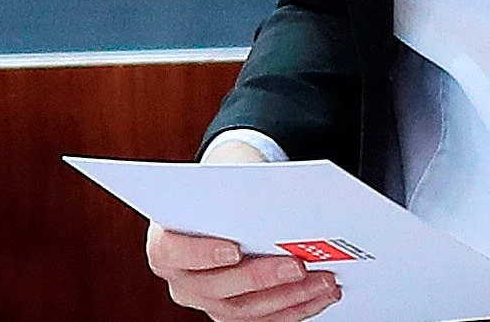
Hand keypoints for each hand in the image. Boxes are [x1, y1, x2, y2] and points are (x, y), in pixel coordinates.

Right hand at [145, 141, 341, 321]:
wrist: (224, 206)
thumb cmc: (222, 192)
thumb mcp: (224, 181)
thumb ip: (239, 188)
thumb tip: (279, 195)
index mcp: (165, 245)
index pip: (173, 253)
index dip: (202, 254)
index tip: (234, 249)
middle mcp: (182, 281)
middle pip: (218, 287)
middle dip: (262, 277)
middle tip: (298, 265)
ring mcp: (208, 301)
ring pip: (245, 309)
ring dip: (290, 297)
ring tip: (324, 280)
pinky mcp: (234, 312)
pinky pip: (264, 319)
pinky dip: (296, 308)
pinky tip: (322, 294)